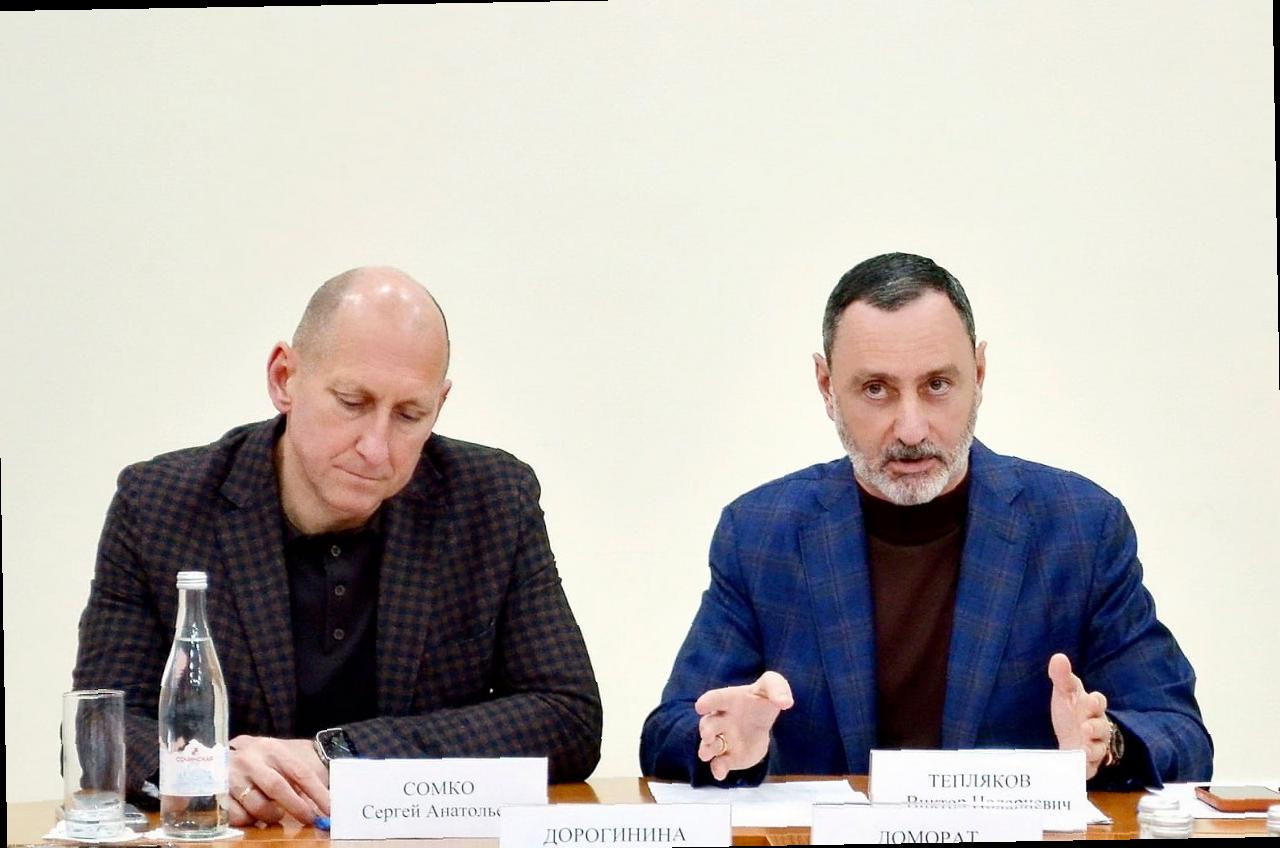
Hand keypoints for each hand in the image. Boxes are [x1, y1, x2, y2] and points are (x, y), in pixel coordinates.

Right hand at [228, 735, 329, 825]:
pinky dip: (249, 820)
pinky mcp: (217, 793)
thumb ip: (300, 777)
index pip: (300, 772)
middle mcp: (251, 759)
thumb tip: (324, 803)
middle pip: (277, 787)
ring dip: (271, 815)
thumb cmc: (263, 759)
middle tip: (310, 819)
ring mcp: (232, 776)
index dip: (318, 793)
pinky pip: (237, 816)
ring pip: (257, 805)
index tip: (330, 809)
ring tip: (276, 814)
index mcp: (272, 748)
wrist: (224, 755)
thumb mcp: (283, 758)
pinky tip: (252, 814)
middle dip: (296, 807)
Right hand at [694, 671, 793, 780]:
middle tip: (707, 734)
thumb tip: (785, 702)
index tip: (701, 706)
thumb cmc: (761, 698)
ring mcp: (723, 739)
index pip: (716, 698)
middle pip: (708, 724)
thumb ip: (778, 689)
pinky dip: (718, 769)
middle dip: (706, 730)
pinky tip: (720, 774)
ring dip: (706, 749)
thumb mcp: (772, 685)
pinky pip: (720, 763)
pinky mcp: (728, 757)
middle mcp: (721, 720)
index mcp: (728, 700)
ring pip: (710, 745)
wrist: (761, 721)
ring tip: (706, 754)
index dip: (707, 702)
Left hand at [1048, 653, 1110, 779]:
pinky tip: (1080, 765)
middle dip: (1096, 727)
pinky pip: (1091, 766)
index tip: (1090, 699)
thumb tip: (1058, 657)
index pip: (1098, 702)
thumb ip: (1062, 676)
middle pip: (1102, 726)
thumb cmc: (1071, 710)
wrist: (1073, 737)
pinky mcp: (1088, 763)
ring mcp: (1094, 745)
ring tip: (1083, 747)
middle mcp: (1097, 726)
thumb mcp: (1065, 692)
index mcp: (1091, 707)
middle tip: (1085, 726)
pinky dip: (1087, 766)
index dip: (1096, 701)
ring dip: (1092, 747)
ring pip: (1099, 747)